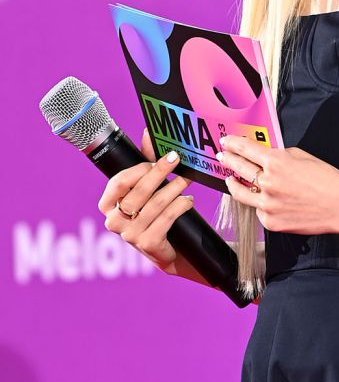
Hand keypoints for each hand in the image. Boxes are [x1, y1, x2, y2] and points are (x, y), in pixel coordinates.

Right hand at [97, 127, 194, 274]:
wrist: (169, 250)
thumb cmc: (154, 214)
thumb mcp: (147, 188)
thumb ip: (146, 161)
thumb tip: (148, 132)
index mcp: (107, 206)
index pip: (118, 182)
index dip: (139, 169)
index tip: (159, 159)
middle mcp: (113, 222)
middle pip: (139, 192)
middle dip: (161, 173)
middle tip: (177, 160)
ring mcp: (129, 235)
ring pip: (156, 204)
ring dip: (176, 188)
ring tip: (187, 181)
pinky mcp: (147, 245)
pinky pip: (167, 218)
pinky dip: (181, 206)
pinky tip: (188, 201)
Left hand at [217, 135, 338, 235]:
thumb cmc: (327, 180)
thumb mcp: (303, 156)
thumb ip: (281, 155)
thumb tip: (266, 155)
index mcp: (276, 162)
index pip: (246, 149)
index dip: (233, 144)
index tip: (227, 142)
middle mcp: (268, 183)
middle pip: (238, 168)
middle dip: (228, 160)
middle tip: (222, 156)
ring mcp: (267, 205)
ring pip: (240, 193)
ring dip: (232, 184)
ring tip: (230, 179)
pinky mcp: (271, 222)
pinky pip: (258, 211)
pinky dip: (260, 204)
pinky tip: (265, 200)